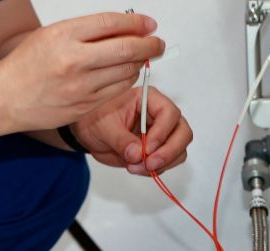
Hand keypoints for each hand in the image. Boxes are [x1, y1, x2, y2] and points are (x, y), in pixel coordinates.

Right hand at [0, 12, 164, 130]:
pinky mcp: (84, 106)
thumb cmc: (29, 62)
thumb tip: (127, 27)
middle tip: (158, 42)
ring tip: (141, 56)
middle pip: (125, 49)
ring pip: (125, 72)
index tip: (149, 24)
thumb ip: (87, 30)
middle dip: (149, 45)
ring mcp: (80, 86)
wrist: (6, 96)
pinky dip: (127, 79)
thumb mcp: (53, 34)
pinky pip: (116, 90)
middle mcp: (73, 60)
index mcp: (64, 35)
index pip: (111, 23)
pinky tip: (126, 73)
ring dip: (139, 63)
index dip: (136, 23)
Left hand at [71, 85, 191, 175]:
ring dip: (163, 163)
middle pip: (182, 132)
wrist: (87, 130)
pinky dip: (156, 170)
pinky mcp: (157, 149)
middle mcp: (159, 114)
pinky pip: (168, 161)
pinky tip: (136, 168)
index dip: (162, 132)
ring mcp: (161, 133)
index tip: (146, 149)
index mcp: (148, 99)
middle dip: (169, 151)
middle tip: (149, 164)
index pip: (169, 113)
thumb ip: (121, 140)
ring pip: (179, 149)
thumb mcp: (103, 127)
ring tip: (135, 167)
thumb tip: (137, 155)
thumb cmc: (94, 118)